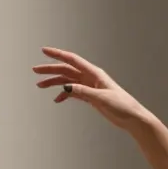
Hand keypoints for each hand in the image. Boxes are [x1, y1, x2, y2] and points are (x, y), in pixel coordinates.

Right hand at [33, 47, 152, 132]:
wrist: (132, 118)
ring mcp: (90, 87)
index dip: (57, 54)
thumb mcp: (101, 98)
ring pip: (68, 81)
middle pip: (67, 70)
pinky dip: (64, 94)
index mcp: (95, 73)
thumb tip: (65, 88)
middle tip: (35, 70)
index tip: (44, 51)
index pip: (72, 60)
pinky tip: (57, 99)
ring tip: (40, 85)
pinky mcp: (91, 96)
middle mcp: (91, 77)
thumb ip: (83, 92)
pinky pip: (73, 92)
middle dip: (50, 69)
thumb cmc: (122, 105)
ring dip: (54, 82)